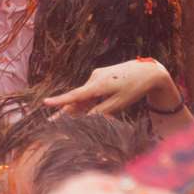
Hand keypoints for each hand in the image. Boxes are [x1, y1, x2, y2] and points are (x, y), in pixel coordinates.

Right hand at [44, 58, 179, 115]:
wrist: (148, 71)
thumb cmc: (135, 89)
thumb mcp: (119, 104)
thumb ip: (101, 111)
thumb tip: (87, 118)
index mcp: (98, 85)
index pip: (75, 96)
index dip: (59, 101)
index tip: (45, 103)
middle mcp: (94, 78)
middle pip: (77, 98)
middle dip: (65, 111)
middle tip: (50, 122)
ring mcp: (97, 75)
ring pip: (84, 95)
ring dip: (79, 107)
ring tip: (68, 120)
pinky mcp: (101, 75)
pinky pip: (90, 91)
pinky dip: (88, 101)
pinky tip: (89, 109)